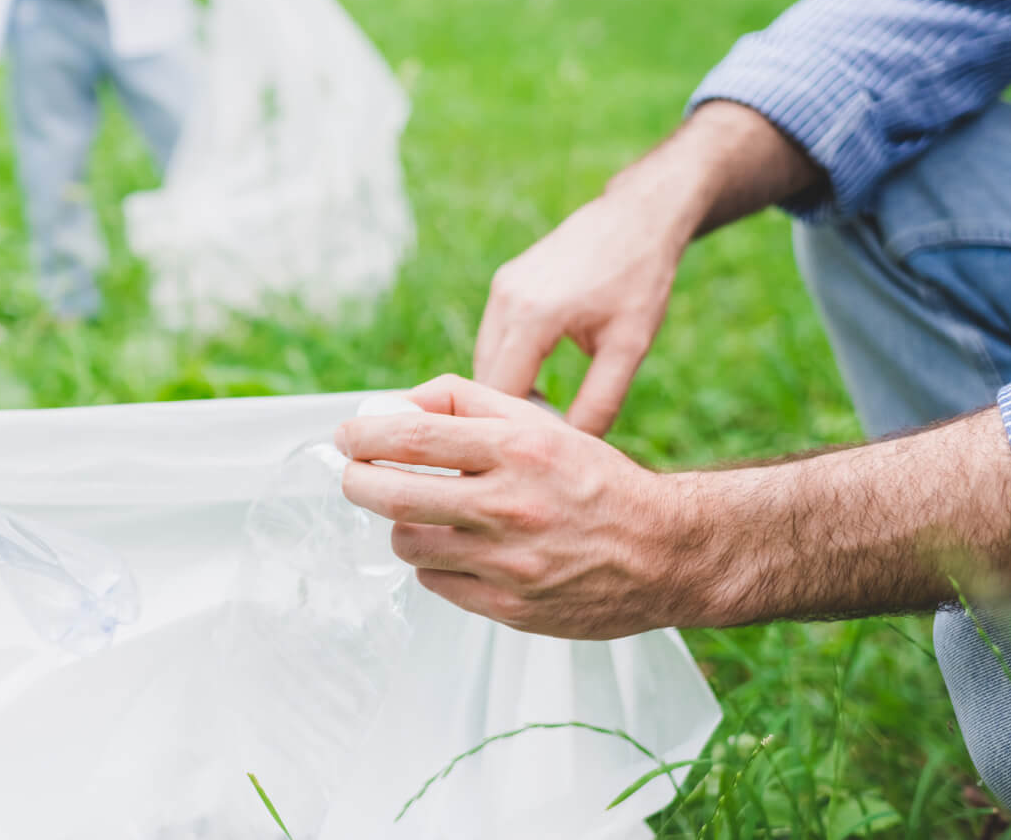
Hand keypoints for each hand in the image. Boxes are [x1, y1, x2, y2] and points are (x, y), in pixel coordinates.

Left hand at [335, 375, 694, 639]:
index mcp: (517, 450)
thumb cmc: (596, 482)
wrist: (664, 552)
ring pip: (408, 542)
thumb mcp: (541, 424)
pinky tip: (455, 547)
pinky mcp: (510, 608)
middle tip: (354, 473)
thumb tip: (400, 403)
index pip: (413, 437)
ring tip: (416, 512)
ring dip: (398, 524)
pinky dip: (433, 562)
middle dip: (357, 481)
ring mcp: (508, 563)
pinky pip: (436, 582)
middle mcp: (510, 506)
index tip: (346, 435)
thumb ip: (468, 402)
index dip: (364, 435)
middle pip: (393, 495)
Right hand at [473, 186, 691, 435]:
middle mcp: (506, 300)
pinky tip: (534, 383)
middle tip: (531, 448)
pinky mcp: (504, 283)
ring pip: (483, 358)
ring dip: (503, 389)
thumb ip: (600, 401)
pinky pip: (493, 338)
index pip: (499, 392)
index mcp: (534, 317)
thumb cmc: (639, 280)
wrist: (635, 218)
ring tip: (536, 418)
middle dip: (501, 414)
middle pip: (482, 378)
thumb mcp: (629, 347)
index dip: (509, 430)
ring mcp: (501, 288)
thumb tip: (574, 447)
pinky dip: (506, 364)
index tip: (527, 458)